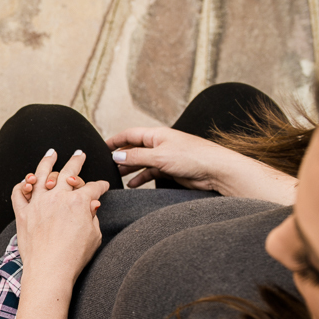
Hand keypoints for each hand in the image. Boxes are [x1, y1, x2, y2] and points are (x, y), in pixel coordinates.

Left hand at [12, 149, 108, 283]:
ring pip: (41, 174)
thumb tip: (91, 206)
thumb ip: (92, 217)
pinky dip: (22, 185)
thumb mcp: (94, 236)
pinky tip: (28, 180)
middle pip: (69, 172)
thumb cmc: (74, 257)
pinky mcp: (22, 213)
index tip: (103, 187)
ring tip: (51, 153)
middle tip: (80, 154)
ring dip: (47, 161)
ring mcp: (38, 203)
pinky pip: (19, 193)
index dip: (100, 186)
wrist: (49, 270)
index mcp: (79, 202)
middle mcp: (57, 197)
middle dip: (77, 161)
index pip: (93, 187)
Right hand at [105, 127, 247, 189]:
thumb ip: (136, 156)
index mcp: (157, 135)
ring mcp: (165, 156)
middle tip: (107, 165)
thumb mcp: (159, 156)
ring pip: (142, 161)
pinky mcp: (171, 169)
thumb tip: (117, 155)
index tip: (102, 147)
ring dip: (130, 168)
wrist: (216, 170)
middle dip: (121, 156)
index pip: (130, 134)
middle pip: (135, 148)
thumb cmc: (192, 157)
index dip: (115, 140)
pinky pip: (151, 172)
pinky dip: (141, 177)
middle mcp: (160, 144)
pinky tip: (133, 184)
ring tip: (117, 176)